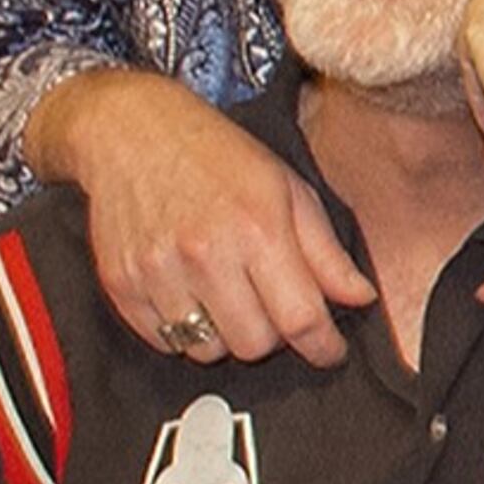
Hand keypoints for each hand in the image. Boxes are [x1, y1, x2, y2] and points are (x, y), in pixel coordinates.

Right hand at [29, 67, 375, 368]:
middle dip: (273, 335)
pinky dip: (183, 331)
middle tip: (271, 304)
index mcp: (258, 228)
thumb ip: (326, 252)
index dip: (323, 346)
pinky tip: (191, 293)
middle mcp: (206, 254)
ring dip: (226, 334)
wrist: (134, 131)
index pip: (300, 318)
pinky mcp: (121, 285)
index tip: (330, 351)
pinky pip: (163, 342)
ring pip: (207, 352)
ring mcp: (158, 272)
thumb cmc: (219, 156)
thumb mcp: (290, 189)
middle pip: (253, 345)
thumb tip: (362, 298)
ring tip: (227, 292)